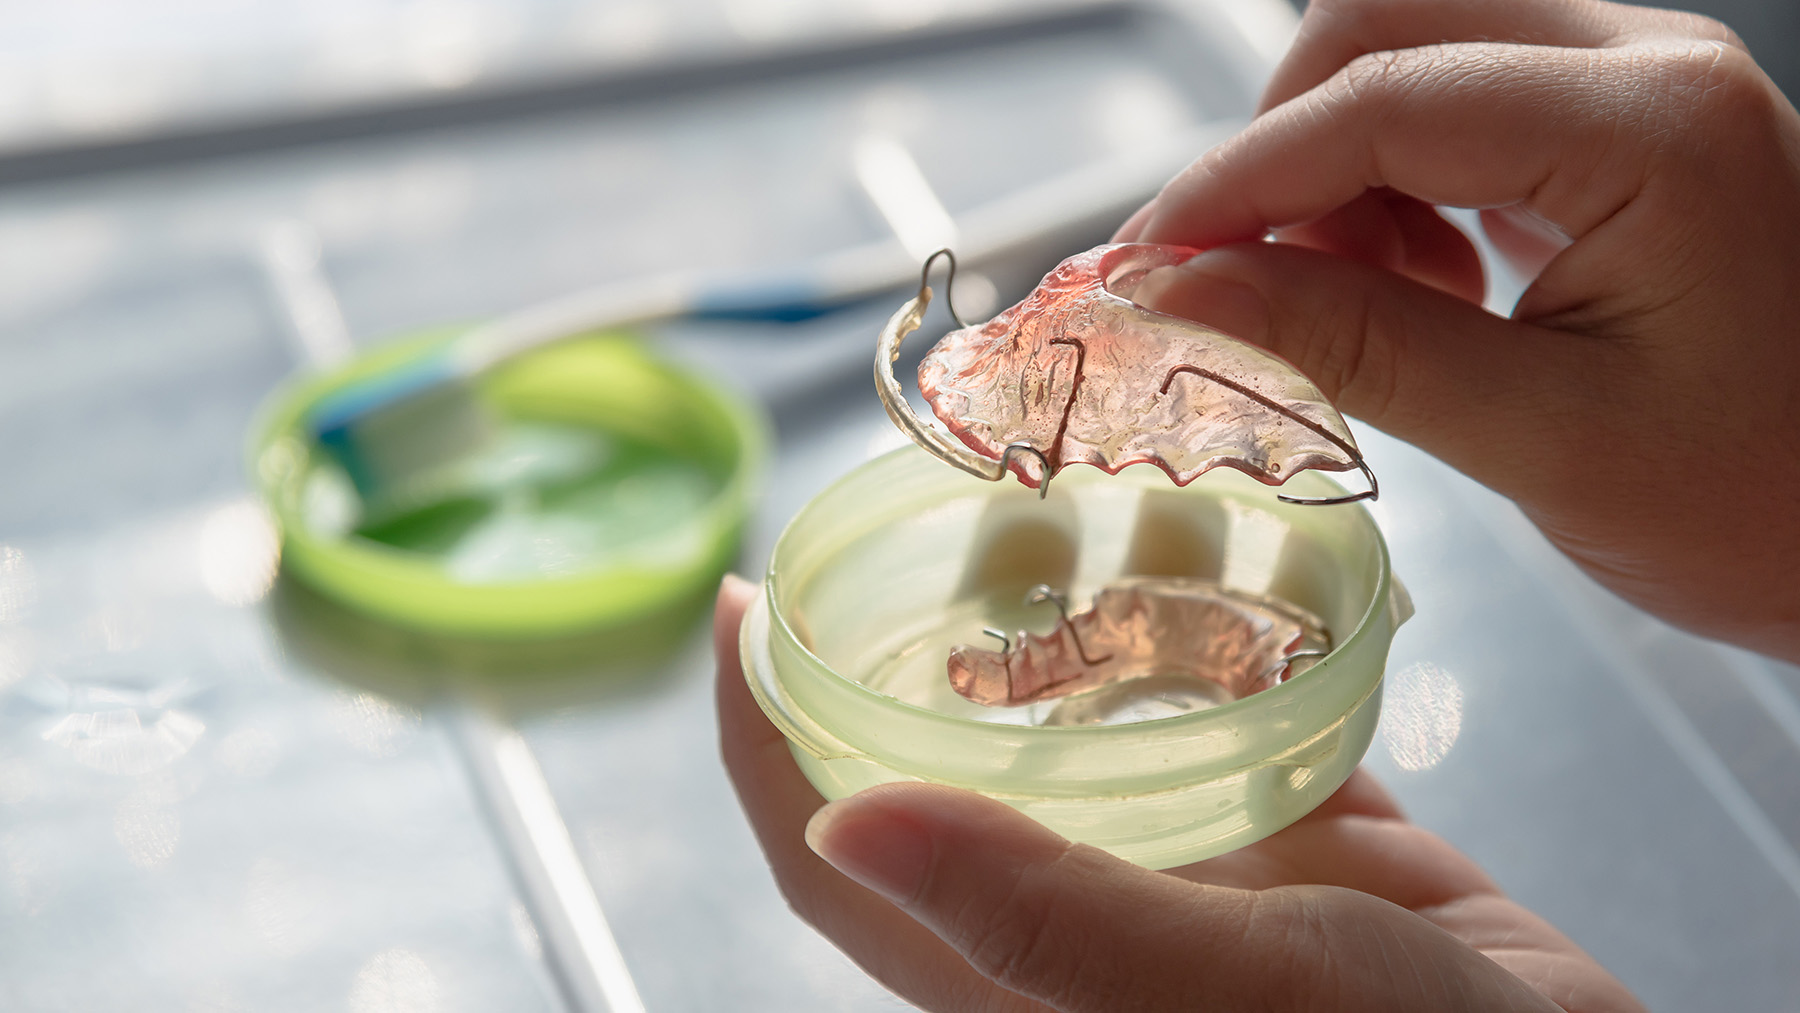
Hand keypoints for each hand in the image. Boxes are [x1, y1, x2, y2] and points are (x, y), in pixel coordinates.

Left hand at [715, 577, 1641, 1011]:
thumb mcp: (1209, 987)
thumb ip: (1033, 912)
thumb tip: (835, 820)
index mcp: (1014, 966)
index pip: (832, 850)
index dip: (758, 739)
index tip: (735, 608)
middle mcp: (1079, 907)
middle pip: (945, 754)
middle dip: (913, 630)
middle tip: (921, 510)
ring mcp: (1186, 866)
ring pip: (1083, 715)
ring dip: (1065, 603)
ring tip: (1067, 488)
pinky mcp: (1295, 833)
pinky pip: (1222, 703)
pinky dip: (1209, 618)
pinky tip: (1221, 536)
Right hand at [1115, 0, 1799, 661]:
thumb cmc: (1763, 504)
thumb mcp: (1545, 437)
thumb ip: (1357, 347)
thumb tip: (1182, 296)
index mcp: (1654, 128)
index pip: (1383, 100)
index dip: (1238, 183)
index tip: (1143, 268)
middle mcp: (1651, 66)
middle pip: (1389, 27)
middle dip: (1285, 151)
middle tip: (1236, 283)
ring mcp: (1641, 90)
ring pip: (1414, 57)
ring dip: (1337, 173)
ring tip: (1347, 305)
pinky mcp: (1625, 133)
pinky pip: (1461, 111)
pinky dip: (1393, 191)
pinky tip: (1415, 292)